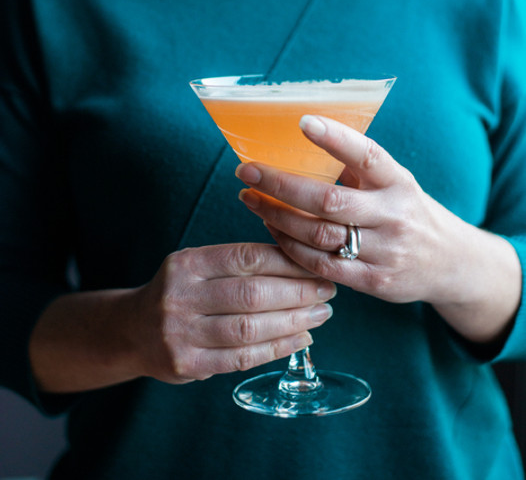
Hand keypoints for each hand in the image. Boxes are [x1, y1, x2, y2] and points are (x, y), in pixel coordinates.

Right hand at [131, 243, 335, 383]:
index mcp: (187, 264)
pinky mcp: (188, 365)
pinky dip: (277, 348)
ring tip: (321, 314)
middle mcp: (181, 296)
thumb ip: (236, 263)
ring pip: (249, 328)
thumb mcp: (197, 266)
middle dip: (297, 291)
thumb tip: (299, 259)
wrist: (132, 331)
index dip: (286, 260)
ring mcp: (181, 333)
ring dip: (293, 321)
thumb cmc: (181, 292)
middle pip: (251, 293)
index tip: (314, 262)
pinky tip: (301, 338)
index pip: (245, 258)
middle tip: (327, 289)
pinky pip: (242, 358)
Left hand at [235, 115, 475, 306]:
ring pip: (318, 234)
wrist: (449, 263)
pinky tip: (273, 228)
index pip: (368, 155)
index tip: (302, 122)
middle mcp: (394, 215)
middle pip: (329, 201)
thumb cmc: (407, 210)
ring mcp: (385, 251)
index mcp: (398, 181)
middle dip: (281, 185)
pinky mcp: (374, 281)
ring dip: (277, 216)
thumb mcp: (394, 183)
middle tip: (247, 171)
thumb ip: (356, 169)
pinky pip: (321, 264)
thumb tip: (297, 142)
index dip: (336, 139)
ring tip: (250, 198)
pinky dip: (290, 246)